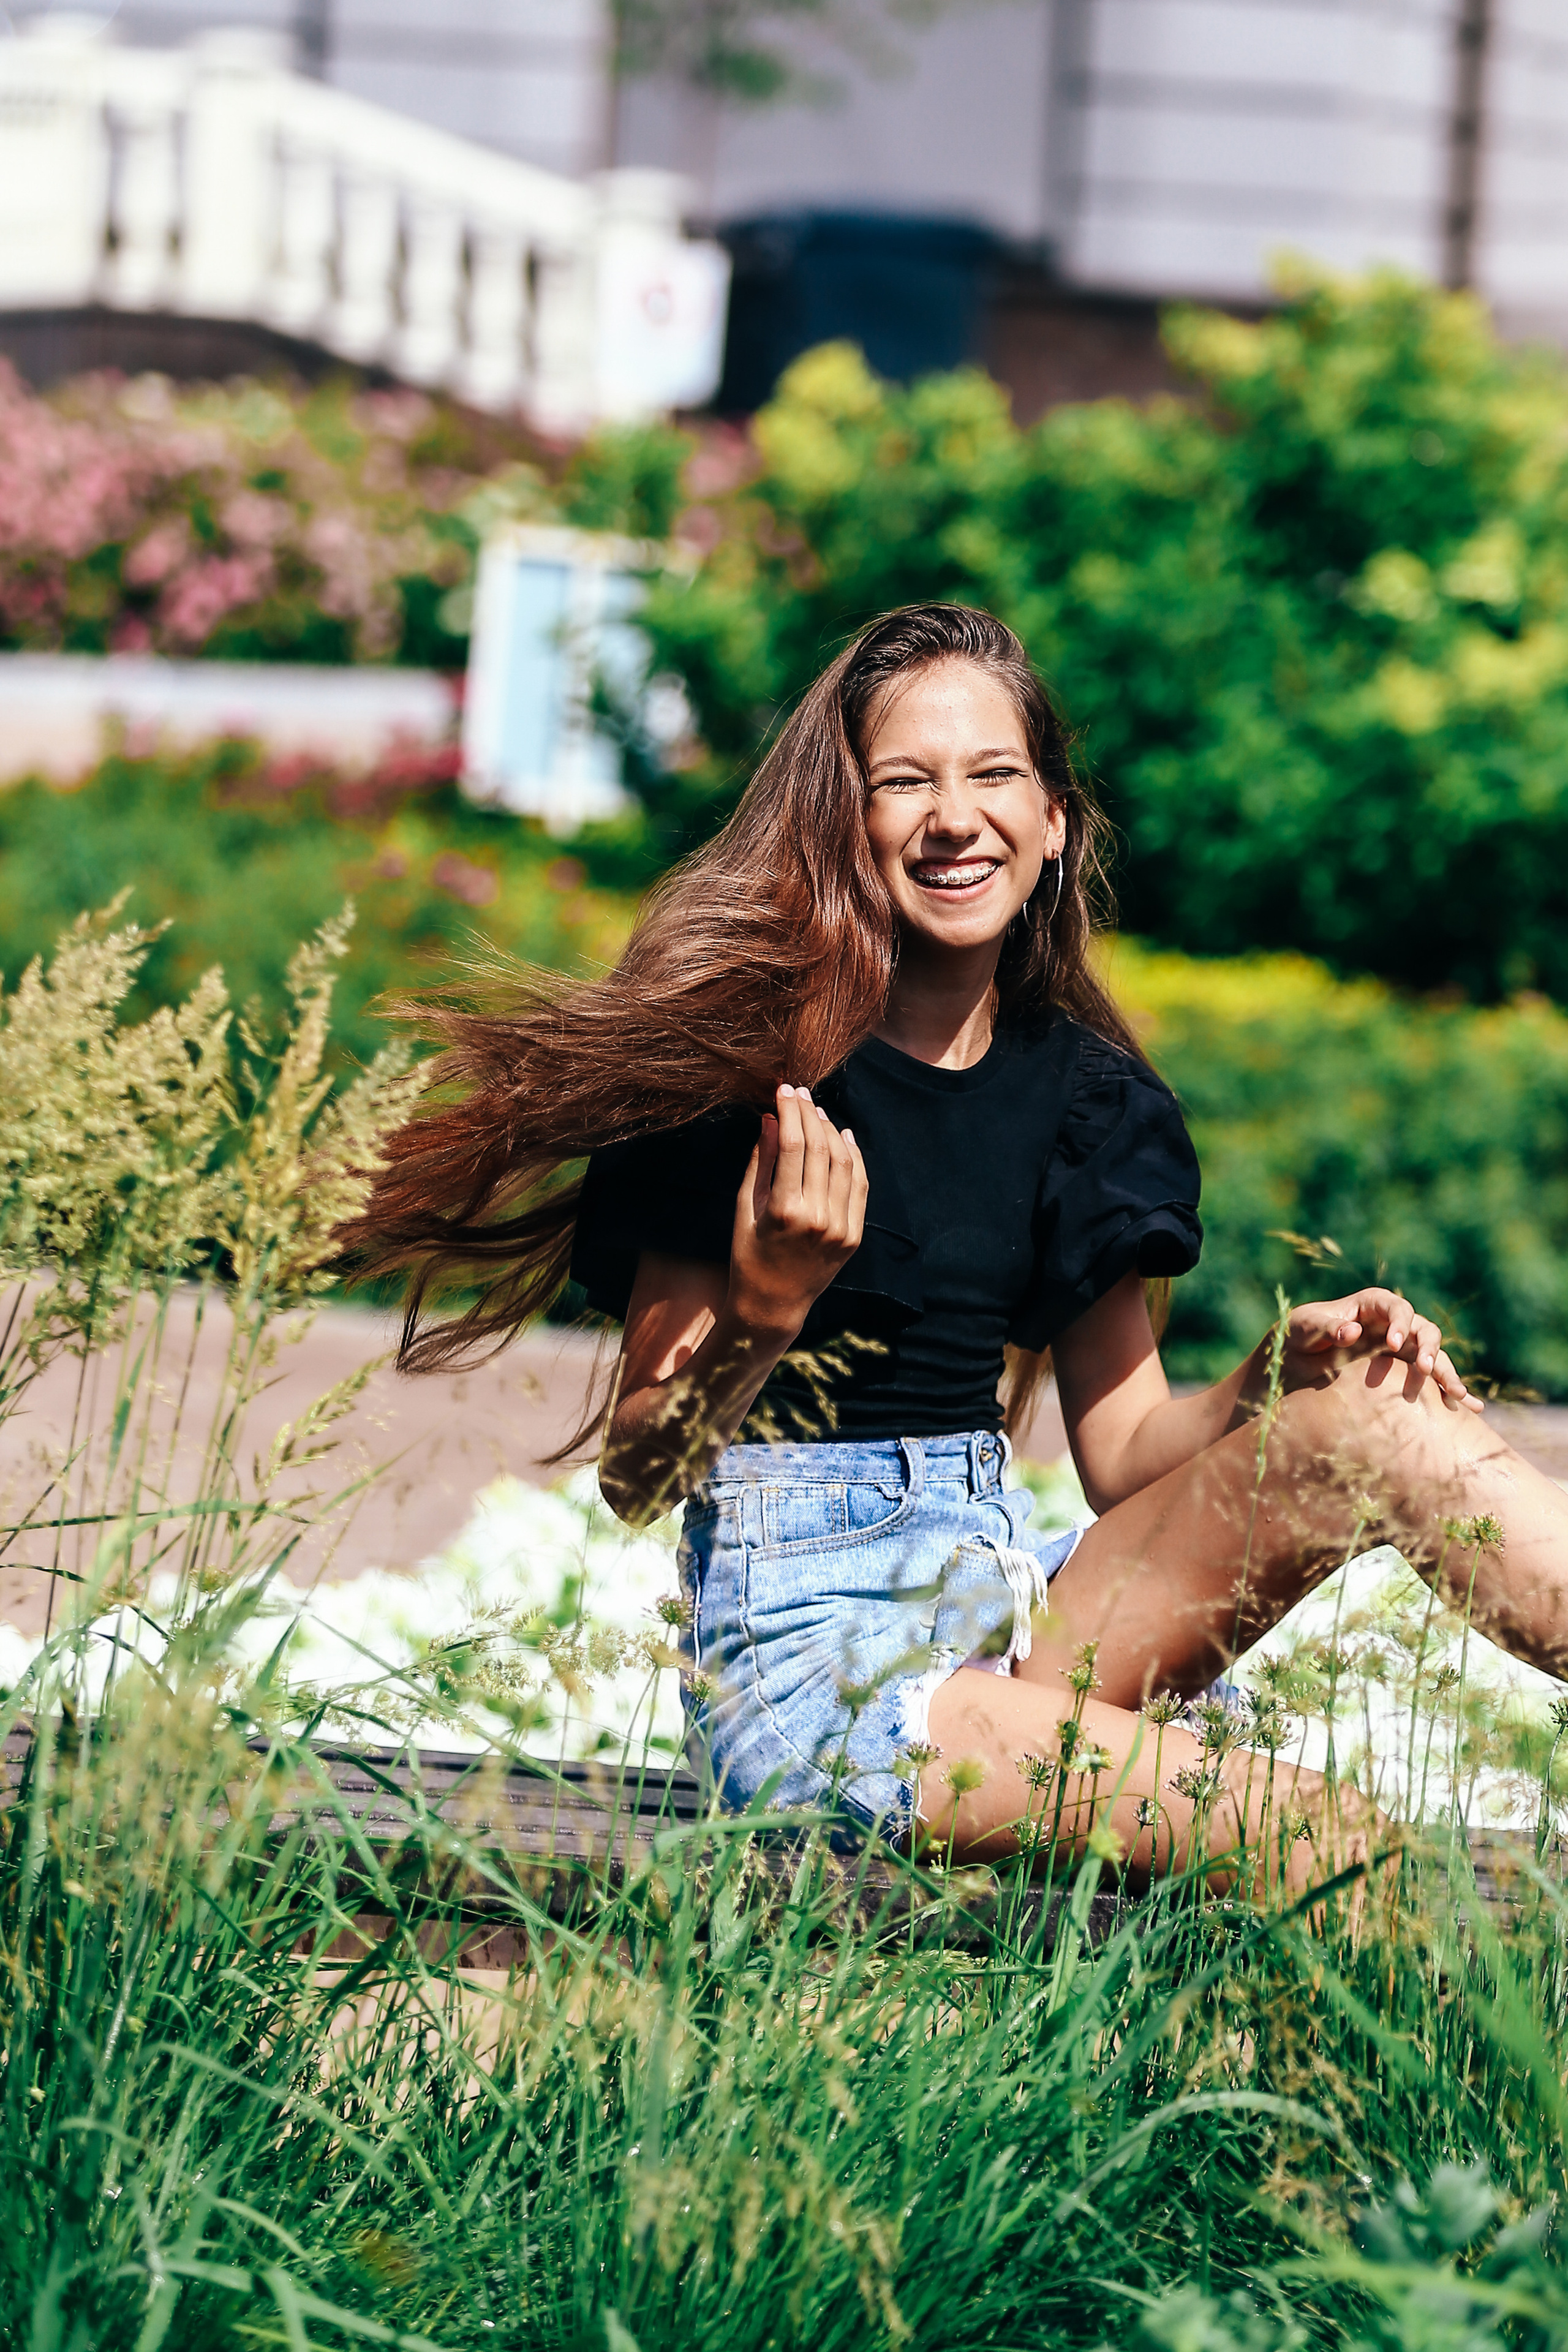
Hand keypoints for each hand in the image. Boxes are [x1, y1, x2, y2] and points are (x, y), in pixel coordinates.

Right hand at [727, 1084, 867, 1341]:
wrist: (773, 1304)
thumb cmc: (748, 1256)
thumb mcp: (744, 1208)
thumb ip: (760, 1161)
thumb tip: (771, 1119)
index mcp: (785, 1211)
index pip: (794, 1146)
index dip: (790, 1112)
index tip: (784, 1090)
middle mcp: (818, 1218)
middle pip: (820, 1149)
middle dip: (810, 1114)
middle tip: (799, 1093)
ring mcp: (841, 1228)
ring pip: (844, 1163)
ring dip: (831, 1131)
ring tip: (817, 1110)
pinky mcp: (854, 1236)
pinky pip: (859, 1186)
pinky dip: (855, 1157)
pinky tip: (844, 1136)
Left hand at [1273, 1287, 1481, 1410]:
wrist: (1293, 1360)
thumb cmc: (1298, 1335)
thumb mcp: (1304, 1328)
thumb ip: (1327, 1327)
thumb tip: (1354, 1330)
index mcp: (1370, 1306)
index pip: (1395, 1306)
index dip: (1398, 1322)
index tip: (1392, 1344)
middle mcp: (1392, 1325)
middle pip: (1422, 1330)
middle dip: (1427, 1348)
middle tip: (1423, 1369)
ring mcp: (1401, 1349)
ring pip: (1433, 1356)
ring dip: (1445, 1373)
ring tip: (1455, 1395)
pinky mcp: (1403, 1371)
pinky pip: (1432, 1379)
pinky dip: (1450, 1390)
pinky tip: (1471, 1407)